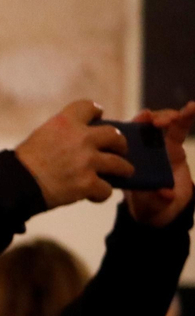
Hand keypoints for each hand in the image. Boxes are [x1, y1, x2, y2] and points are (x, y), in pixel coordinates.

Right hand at [15, 100, 132, 207]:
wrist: (14, 183)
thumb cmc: (22, 163)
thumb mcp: (40, 137)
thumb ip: (61, 135)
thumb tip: (76, 142)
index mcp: (65, 122)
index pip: (90, 107)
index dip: (96, 112)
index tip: (98, 117)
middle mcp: (81, 138)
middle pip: (114, 135)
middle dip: (119, 143)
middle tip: (119, 149)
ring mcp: (87, 161)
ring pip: (119, 164)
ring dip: (123, 168)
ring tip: (124, 172)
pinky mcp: (87, 183)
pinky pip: (106, 189)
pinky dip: (101, 193)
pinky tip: (95, 195)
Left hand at [124, 102, 194, 226]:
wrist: (163, 208)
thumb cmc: (150, 205)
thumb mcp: (151, 204)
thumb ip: (157, 199)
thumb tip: (166, 194)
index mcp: (129, 161)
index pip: (126, 139)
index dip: (133, 126)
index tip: (142, 119)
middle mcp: (140, 150)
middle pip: (143, 127)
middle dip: (151, 119)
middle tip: (158, 120)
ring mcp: (158, 146)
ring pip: (162, 124)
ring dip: (169, 115)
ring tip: (181, 114)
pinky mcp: (174, 145)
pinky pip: (180, 127)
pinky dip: (186, 116)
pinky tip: (192, 107)